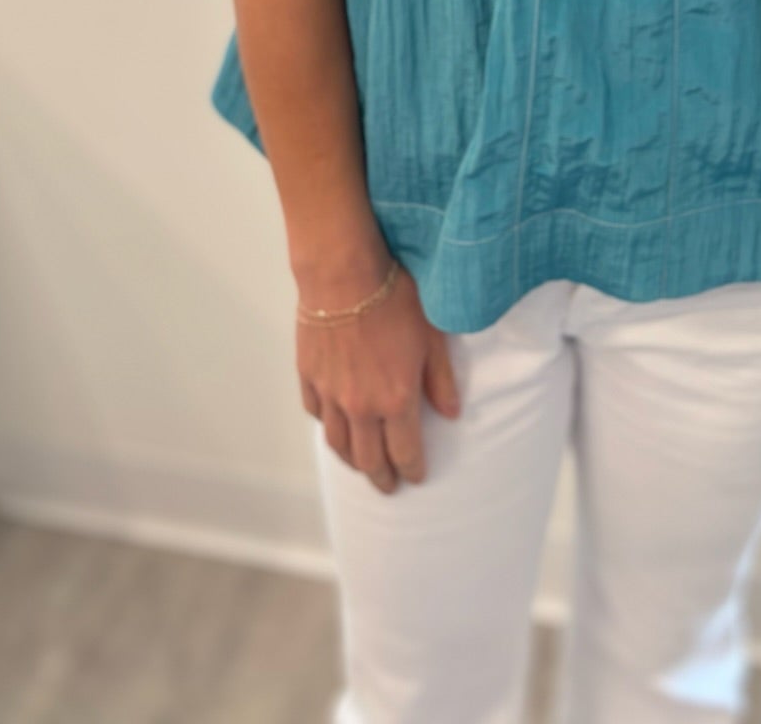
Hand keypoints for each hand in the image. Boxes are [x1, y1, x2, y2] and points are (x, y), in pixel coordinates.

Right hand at [296, 256, 461, 494]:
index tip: (416, 478)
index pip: (405, 451)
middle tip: (389, 486)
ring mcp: (331, 394)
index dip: (412, 469)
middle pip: (368, 458)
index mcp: (395, 399)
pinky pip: (316, 413)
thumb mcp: (432, 336)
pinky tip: (334, 425)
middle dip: (381, 477)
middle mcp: (360, 406)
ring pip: (338, 443)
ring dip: (352, 460)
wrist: (344, 274)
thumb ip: (441, 379)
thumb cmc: (395, 298)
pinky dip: (327, 425)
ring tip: (361, 466)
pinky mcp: (309, 376)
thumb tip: (451, 413)